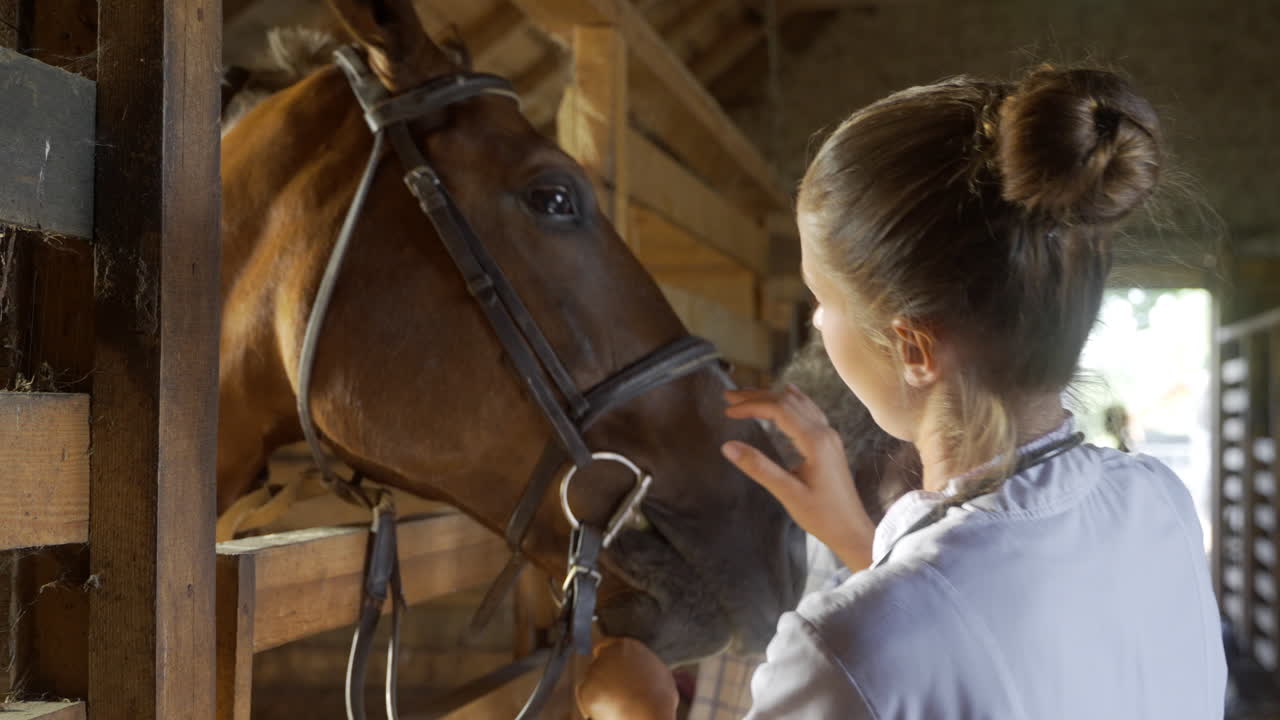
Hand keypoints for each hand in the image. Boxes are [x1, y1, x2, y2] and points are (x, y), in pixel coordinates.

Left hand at [576, 637, 677, 719]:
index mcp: (627, 646)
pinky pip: (586, 698)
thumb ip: (646, 667)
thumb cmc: (659, 699)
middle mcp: (608, 654)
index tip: (611, 670)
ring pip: (592, 681)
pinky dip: (593, 705)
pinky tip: (608, 711)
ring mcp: (594, 671)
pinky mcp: (585, 689)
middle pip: (600, 664)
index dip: (609, 659)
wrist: (648, 715)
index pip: (608, 645)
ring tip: (617, 704)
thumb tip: (646, 673)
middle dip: (605, 677)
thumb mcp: (660, 673)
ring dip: (600, 691)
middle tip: (617, 692)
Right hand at [722, 385, 875, 570]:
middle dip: (756, 396)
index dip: (751, 406)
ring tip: (747, 396)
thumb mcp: (787, 493)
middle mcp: (824, 432)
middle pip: (787, 401)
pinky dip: (793, 400)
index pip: (779, 410)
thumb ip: (759, 467)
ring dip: (771, 396)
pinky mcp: (830, 443)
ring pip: (799, 404)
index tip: (728, 412)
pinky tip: (788, 393)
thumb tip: (728, 446)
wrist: (851, 530)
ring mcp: (830, 436)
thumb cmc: (822, 515)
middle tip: (728, 398)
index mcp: (815, 441)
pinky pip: (810, 411)